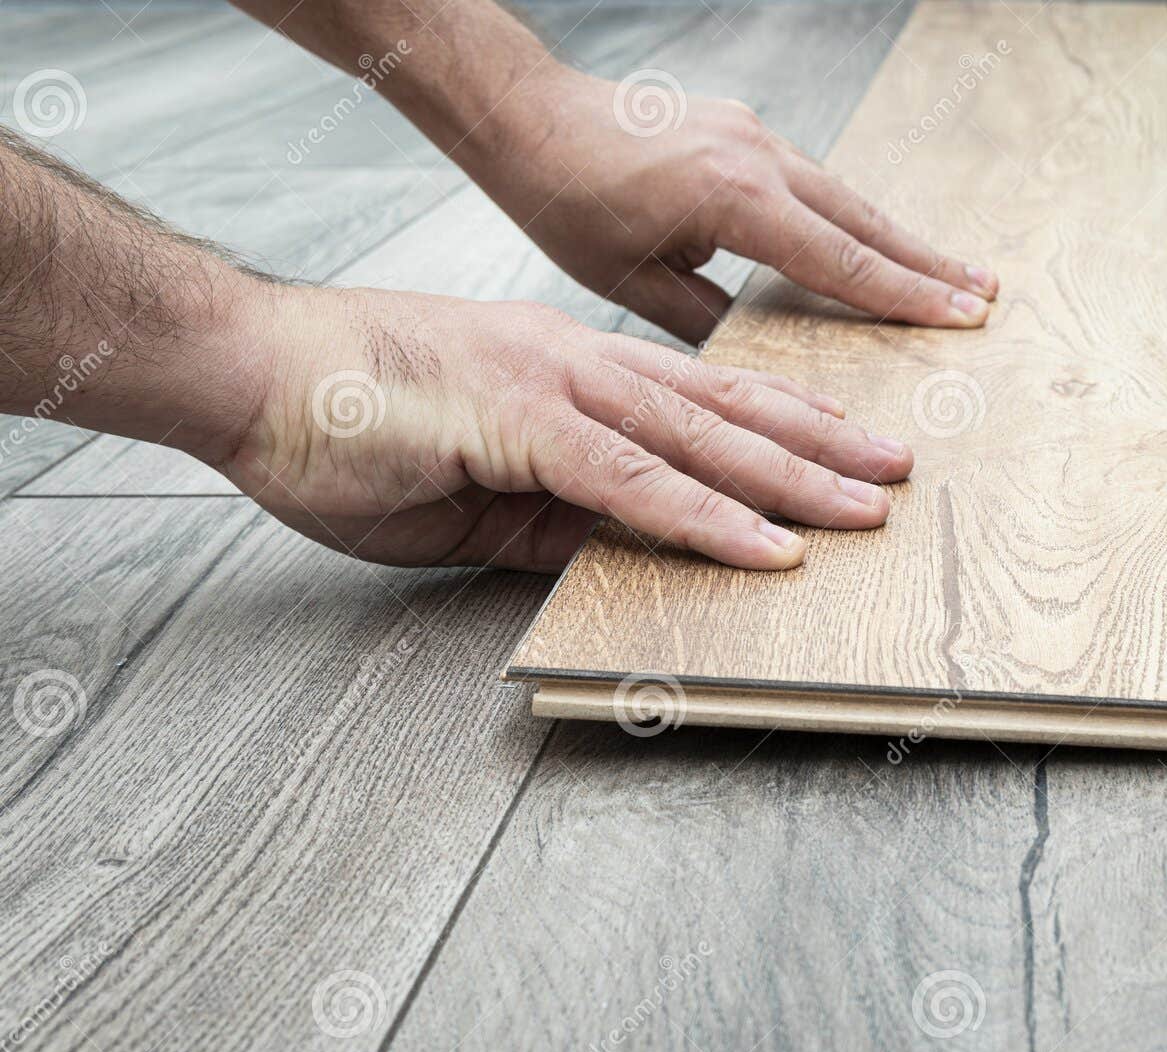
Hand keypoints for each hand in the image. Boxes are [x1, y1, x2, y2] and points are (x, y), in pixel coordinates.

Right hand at [225, 286, 915, 571]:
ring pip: (701, 439)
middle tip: (896, 471)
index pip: (694, 401)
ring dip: (791, 479)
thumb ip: (554, 513)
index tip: (839, 446)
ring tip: (868, 508)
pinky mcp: (519, 425)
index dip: (775, 425)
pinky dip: (705, 515)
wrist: (249, 372)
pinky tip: (766, 546)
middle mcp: (578, 367)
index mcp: (568, 373)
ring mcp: (554, 388)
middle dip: (819, 445)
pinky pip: (633, 480)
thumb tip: (620, 549)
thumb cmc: (345, 422)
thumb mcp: (473, 488)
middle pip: (724, 410)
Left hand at [461, 69, 998, 343]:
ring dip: (899, 238)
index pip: (842, 260)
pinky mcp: (741, 129)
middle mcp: (757, 156)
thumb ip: (705, 315)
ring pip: (845, 196)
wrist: (528, 115)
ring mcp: (753, 135)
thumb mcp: (631, 280)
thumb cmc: (565, 199)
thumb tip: (753, 345)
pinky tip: (876, 239)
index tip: (960, 318)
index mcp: (735, 198)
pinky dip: (852, 216)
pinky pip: (813, 180)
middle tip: (986, 296)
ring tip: (950, 273)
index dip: (906, 295)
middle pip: (864, 221)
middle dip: (928, 264)